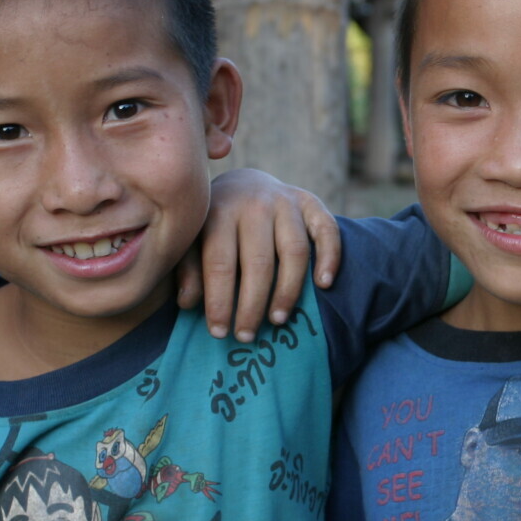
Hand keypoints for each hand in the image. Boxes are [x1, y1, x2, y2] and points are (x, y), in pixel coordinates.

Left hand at [175, 168, 340, 340]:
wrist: (244, 185)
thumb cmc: (214, 223)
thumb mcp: (193, 239)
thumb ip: (190, 268)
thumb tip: (189, 303)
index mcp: (219, 210)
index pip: (220, 263)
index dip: (220, 301)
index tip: (219, 332)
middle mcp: (255, 203)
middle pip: (258, 262)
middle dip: (251, 305)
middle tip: (246, 335)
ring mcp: (286, 201)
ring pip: (295, 251)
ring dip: (288, 291)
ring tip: (277, 320)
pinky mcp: (311, 203)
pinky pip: (328, 230)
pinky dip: (330, 257)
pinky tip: (324, 285)